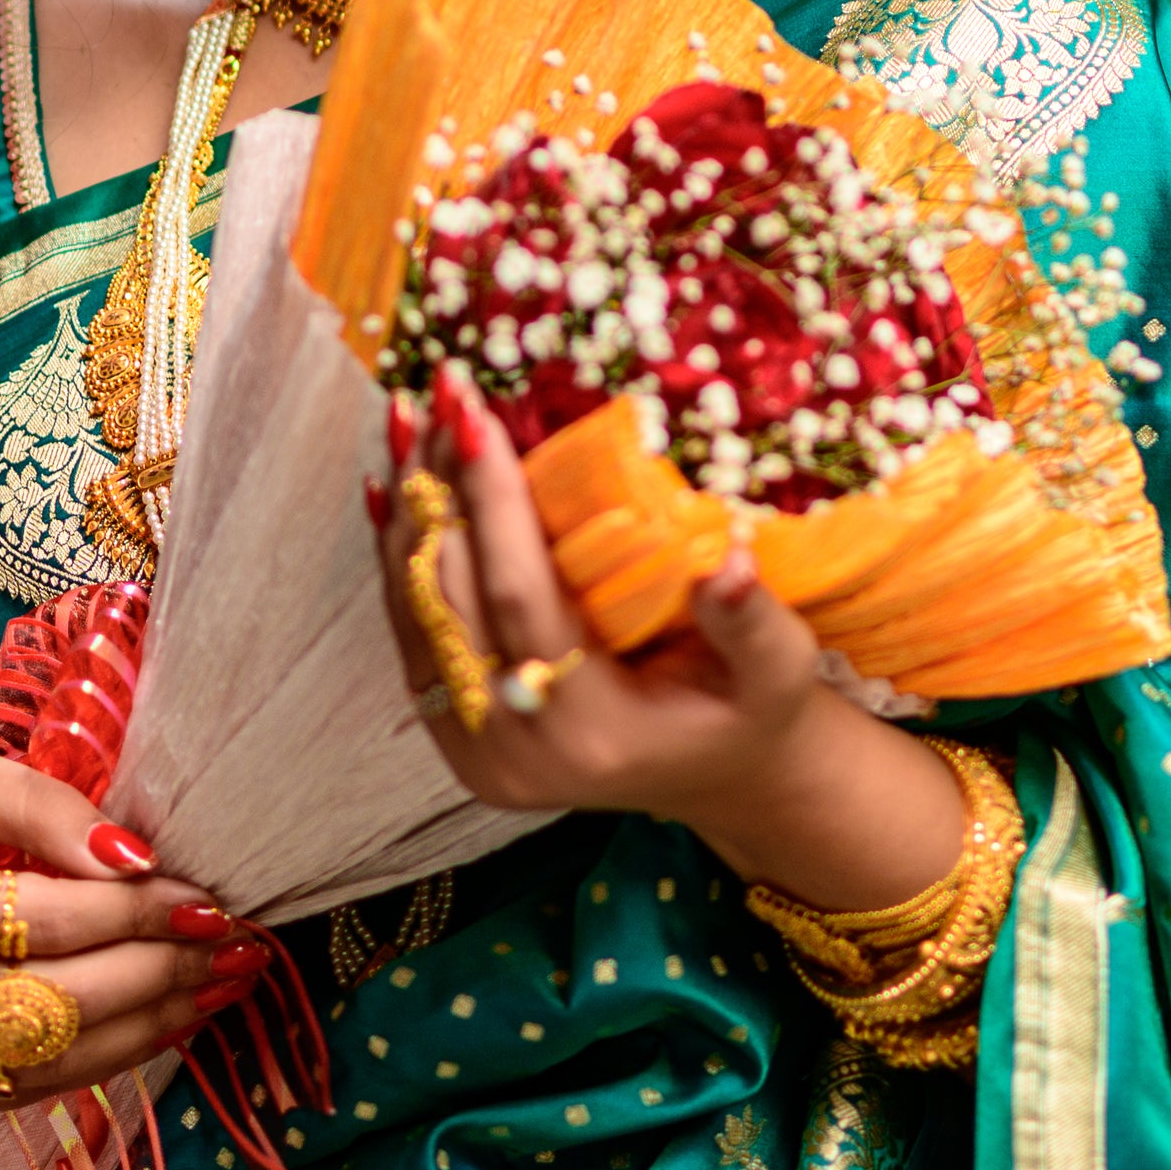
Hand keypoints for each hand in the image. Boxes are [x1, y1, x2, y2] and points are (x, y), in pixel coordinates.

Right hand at [0, 747, 264, 1111]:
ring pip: (64, 1052)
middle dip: (164, 971)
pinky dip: (120, 1051)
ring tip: (229, 979)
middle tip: (241, 943)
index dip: (136, 911)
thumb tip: (133, 856)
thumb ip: (43, 806)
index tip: (207, 895)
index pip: (46, 920)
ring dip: (160, 1018)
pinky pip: (46, 1083)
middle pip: (63, 998)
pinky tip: (175, 1015)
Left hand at [374, 368, 966, 908]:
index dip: (493, 505)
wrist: (720, 776)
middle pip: (453, 599)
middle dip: (440, 487)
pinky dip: (400, 554)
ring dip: (410, 509)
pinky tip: (394, 485)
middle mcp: (514, 750)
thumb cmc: (748, 711)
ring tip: (410, 418)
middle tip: (438, 392)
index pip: (520, 599)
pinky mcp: (454, 734)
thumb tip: (731, 563)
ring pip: (419, 611)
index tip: (476, 415)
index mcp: (591, 733)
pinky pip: (411, 630)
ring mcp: (474, 749)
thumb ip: (751, 624)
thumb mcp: (776, 672)